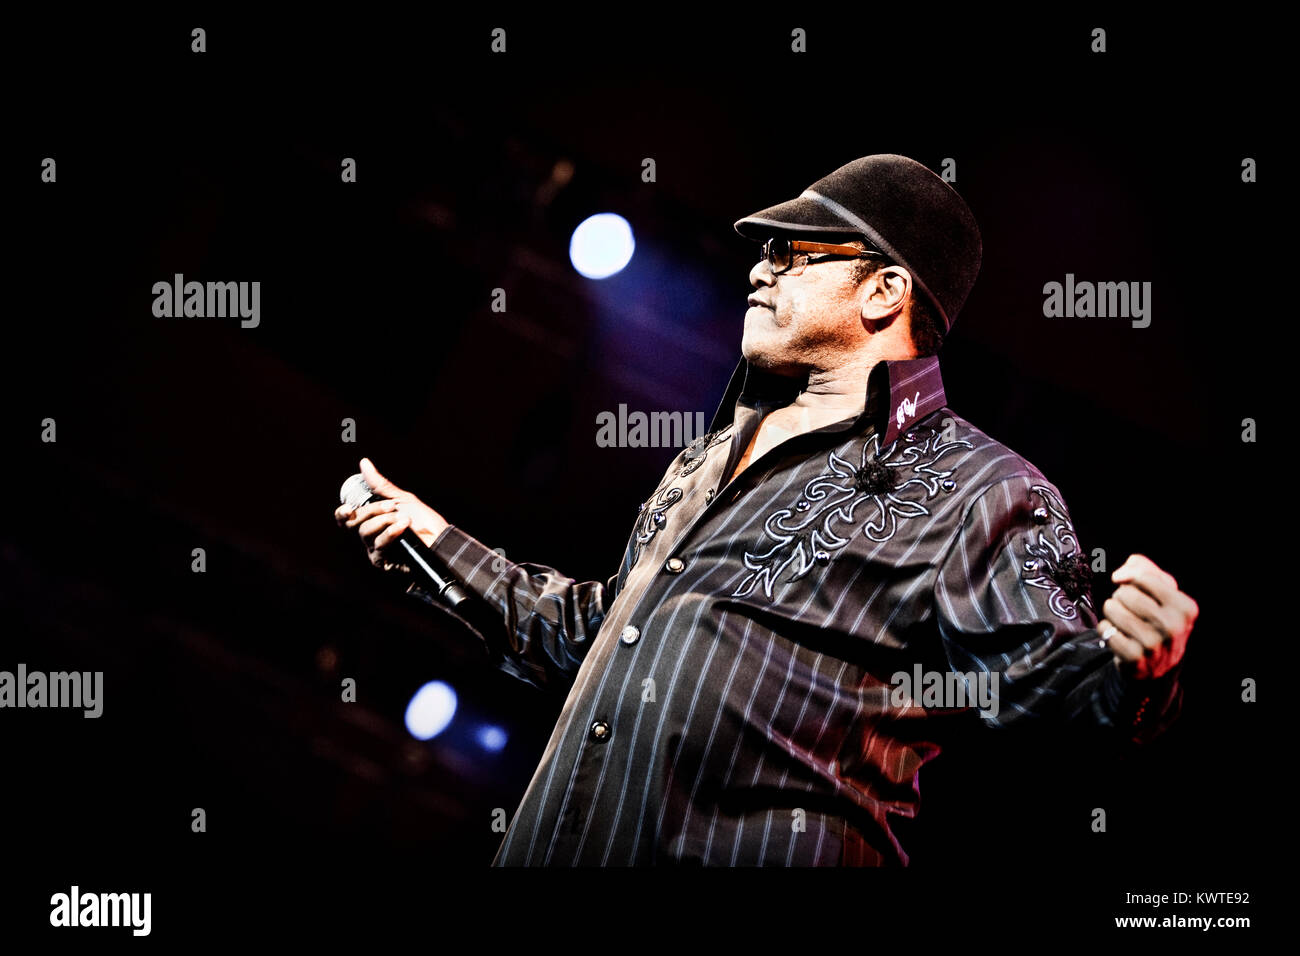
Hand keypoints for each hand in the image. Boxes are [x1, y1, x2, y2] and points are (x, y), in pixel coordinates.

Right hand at [333, 457, 449, 572]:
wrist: (439, 538)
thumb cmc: (423, 520)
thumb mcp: (400, 498)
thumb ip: (379, 485)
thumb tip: (364, 463)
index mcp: (370, 520)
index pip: (346, 519)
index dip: (342, 513)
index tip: (348, 508)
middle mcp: (370, 536)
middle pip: (354, 523)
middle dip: (373, 511)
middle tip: (393, 506)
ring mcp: (375, 549)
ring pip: (366, 532)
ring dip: (386, 521)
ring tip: (404, 518)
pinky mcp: (383, 561)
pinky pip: (379, 545)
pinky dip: (391, 533)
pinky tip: (403, 526)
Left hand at [1102, 553, 1196, 679]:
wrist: (1159, 665)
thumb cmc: (1157, 618)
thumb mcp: (1161, 591)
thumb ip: (1143, 569)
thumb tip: (1119, 575)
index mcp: (1185, 608)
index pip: (1144, 577)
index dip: (1132, 579)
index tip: (1136, 589)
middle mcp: (1173, 626)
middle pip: (1125, 592)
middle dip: (1121, 597)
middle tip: (1132, 610)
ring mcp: (1153, 644)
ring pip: (1111, 608)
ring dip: (1112, 613)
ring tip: (1124, 622)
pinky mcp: (1133, 657)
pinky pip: (1104, 628)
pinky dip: (1106, 629)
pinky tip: (1119, 636)